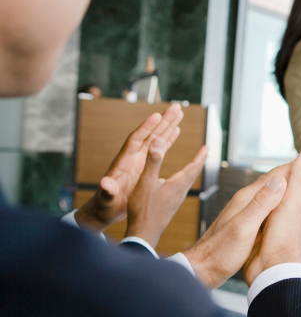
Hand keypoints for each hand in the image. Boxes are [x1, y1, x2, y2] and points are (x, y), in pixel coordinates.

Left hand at [75, 103, 183, 231]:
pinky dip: (168, 138)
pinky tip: (176, 130)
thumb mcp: (107, 199)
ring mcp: (138, 159)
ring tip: (179, 113)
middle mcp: (132, 157)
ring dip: (167, 125)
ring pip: (155, 138)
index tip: (157, 115)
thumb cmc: (106, 205)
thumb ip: (107, 191)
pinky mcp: (144, 164)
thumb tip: (105, 183)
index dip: (146, 128)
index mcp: (124, 162)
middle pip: (149, 134)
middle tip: (175, 107)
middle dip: (162, 121)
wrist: (106, 209)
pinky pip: (158, 148)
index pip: (135, 140)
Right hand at [125, 137, 208, 247]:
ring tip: (193, 165)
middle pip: (193, 174)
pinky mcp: (169, 206)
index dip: (201, 156)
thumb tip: (158, 140)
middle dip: (199, 161)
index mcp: (177, 185)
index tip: (208, 147)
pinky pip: (179, 189)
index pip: (194, 167)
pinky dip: (182, 180)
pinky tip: (176, 183)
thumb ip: (153, 161)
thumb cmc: (143, 209)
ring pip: (187, 182)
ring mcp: (175, 200)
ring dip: (191, 171)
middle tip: (205, 152)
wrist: (143, 234)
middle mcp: (180, 193)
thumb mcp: (146, 181)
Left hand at [183, 151, 300, 288]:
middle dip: (292, 171)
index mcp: (247, 199)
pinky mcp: (242, 222)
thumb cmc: (220, 253)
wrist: (201, 268)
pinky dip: (278, 198)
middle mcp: (244, 201)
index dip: (294, 167)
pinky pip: (265, 204)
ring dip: (286, 183)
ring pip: (269, 191)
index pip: (275, 176)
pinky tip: (281, 204)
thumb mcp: (244, 228)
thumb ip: (261, 204)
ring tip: (300, 179)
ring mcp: (243, 211)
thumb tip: (279, 181)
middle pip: (272, 180)